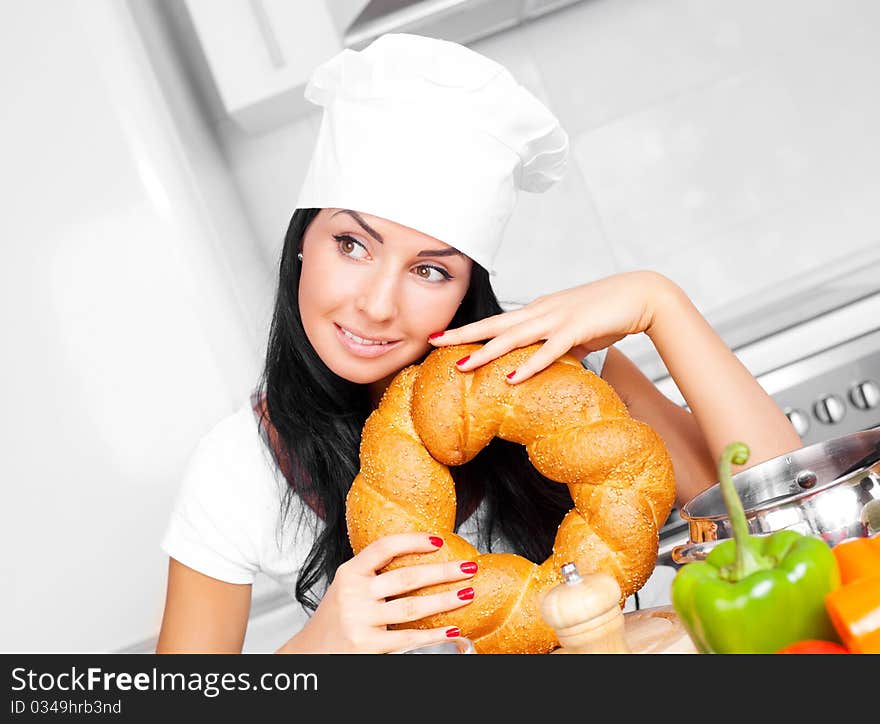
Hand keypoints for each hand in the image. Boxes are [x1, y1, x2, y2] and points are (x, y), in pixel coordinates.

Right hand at [279, 533, 476, 653]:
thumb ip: (372, 575)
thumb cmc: (335, 619)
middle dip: (442, 572)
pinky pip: (408, 638)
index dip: (413, 541)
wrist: (308, 654)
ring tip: (468, 594)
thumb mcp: (346, 588)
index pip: (383, 548)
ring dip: (445, 600)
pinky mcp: (366, 645)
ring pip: (412, 607)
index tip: (439, 540)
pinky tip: (452, 630)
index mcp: (349, 573)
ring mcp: (359, 620)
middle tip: (468, 567)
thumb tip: (419, 559)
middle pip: (406, 577)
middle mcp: (352, 593)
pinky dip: (434, 634)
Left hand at [430, 270, 676, 382]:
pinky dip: (528, 364)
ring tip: (461, 364)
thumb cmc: (608, 312)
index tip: (442, 336)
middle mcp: (542, 311)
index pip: (497, 322)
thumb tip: (542, 364)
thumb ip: (555, 345)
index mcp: (539, 311)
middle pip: (494, 325)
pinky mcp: (577, 330)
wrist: (642, 295)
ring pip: (514, 337)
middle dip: (462, 334)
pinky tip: (510, 378)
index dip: (468, 329)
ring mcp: (558, 319)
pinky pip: (548, 350)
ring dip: (486, 351)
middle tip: (432, 342)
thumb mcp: (574, 331)